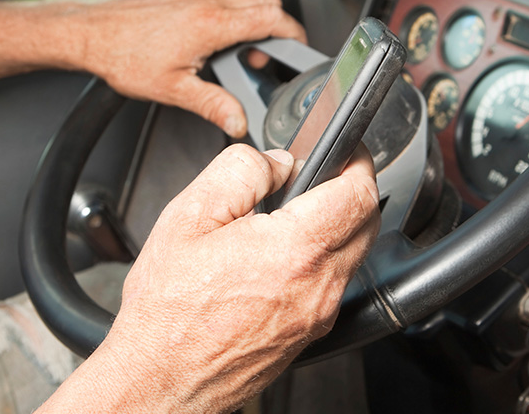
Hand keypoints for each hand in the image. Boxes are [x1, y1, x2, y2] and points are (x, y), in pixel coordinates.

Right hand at [39, 143, 380, 412]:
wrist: (161, 378)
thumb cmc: (167, 312)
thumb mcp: (189, 216)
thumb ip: (241, 172)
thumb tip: (278, 161)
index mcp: (293, 251)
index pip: (358, 193)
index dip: (356, 161)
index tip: (345, 149)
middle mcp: (317, 286)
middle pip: (367, 222)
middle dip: (353, 189)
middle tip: (321, 175)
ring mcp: (318, 314)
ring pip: (354, 253)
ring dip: (338, 225)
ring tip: (293, 214)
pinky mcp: (311, 332)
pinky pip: (335, 283)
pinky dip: (324, 258)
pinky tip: (283, 253)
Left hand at [82, 0, 305, 136]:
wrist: (92, 36)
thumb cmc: (125, 58)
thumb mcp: (174, 91)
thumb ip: (213, 105)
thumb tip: (239, 121)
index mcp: (212, 24)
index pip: (272, 18)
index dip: (291, 33)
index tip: (293, 46)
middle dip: (275, 22)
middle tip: (258, 50)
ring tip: (247, 24)